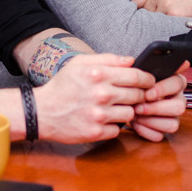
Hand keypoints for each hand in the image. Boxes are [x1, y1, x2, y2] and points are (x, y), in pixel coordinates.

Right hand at [33, 53, 155, 143]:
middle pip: (138, 95)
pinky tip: (104, 119)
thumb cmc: (62, 86)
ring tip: (114, 107)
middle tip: (131, 95)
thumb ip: (108, 59)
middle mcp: (101, 94)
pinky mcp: (97, 132)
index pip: (137, 76)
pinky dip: (114, 125)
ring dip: (126, 110)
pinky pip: (119, 129)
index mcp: (98, 74)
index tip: (149, 82)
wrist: (42, 112)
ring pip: (131, 113)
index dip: (147, 79)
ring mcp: (100, 114)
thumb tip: (131, 60)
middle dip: (139, 95)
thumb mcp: (79, 63)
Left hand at [130, 61, 188, 141]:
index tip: (148, 92)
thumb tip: (179, 62)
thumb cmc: (126, 82)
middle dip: (157, 108)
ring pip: (173, 124)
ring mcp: (171, 116)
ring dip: (151, 121)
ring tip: (135, 115)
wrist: (114, 98)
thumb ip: (153, 65)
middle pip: (180, 106)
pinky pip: (160, 136)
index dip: (164, 88)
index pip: (179, 82)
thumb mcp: (132, 70)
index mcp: (172, 81)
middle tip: (139, 107)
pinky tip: (135, 124)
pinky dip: (146, 131)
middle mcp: (176, 99)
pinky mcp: (162, 130)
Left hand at [132, 0, 191, 17]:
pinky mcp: (173, 12)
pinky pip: (164, 23)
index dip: (137, 10)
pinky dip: (169, 24)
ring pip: (153, 19)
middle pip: (144, 11)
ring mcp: (165, 1)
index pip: (136, 0)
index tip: (138, 16)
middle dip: (151, 15)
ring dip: (161, 21)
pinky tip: (177, 19)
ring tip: (173, 15)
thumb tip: (137, 9)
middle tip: (165, 14)